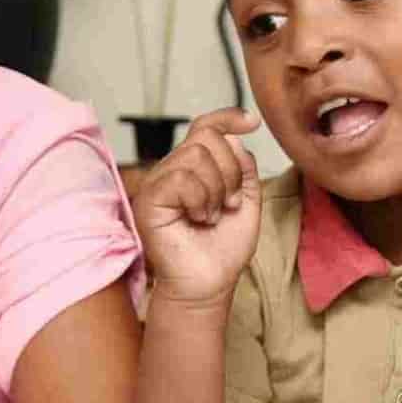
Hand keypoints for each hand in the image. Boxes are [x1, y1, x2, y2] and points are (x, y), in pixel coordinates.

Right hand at [136, 108, 262, 302]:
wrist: (209, 285)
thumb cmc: (223, 250)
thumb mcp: (248, 201)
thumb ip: (244, 168)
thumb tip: (234, 137)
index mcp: (194, 168)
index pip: (205, 127)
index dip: (227, 117)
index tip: (252, 122)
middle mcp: (173, 170)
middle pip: (207, 138)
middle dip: (230, 171)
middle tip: (229, 203)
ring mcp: (158, 183)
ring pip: (196, 155)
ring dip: (216, 189)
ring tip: (212, 215)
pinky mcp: (149, 200)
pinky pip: (181, 178)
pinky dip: (200, 199)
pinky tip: (198, 219)